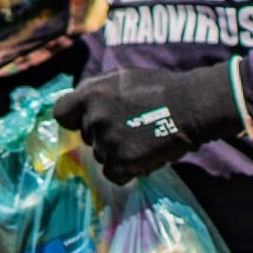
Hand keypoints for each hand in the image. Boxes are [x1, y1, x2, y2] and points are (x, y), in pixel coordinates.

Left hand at [53, 65, 238, 184]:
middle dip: (103, 135)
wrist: (191, 106)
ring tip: (142, 139)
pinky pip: (113, 174)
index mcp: (90, 93)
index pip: (61, 114)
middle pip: (86, 137)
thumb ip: (96, 92)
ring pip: (101, 156)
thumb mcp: (121, 78)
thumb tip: (79, 108)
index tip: (87, 122)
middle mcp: (93, 118)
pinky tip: (144, 156)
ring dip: (118, 152)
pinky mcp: (121, 162)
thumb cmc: (159, 88)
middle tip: (131, 128)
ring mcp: (106, 141)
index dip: (74, 120)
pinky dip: (127, 170)